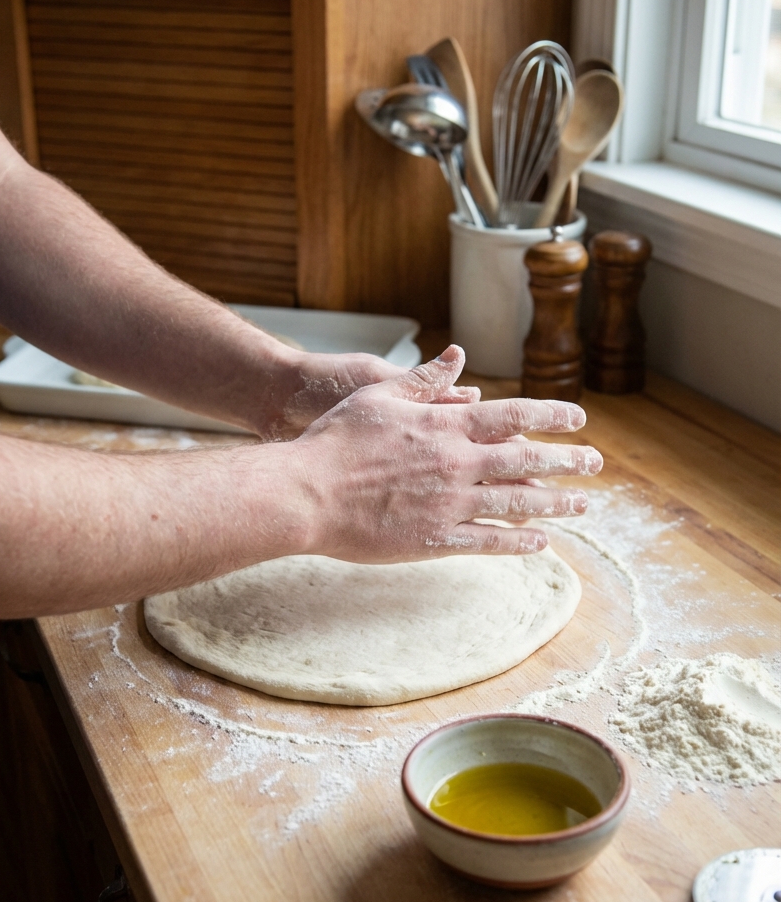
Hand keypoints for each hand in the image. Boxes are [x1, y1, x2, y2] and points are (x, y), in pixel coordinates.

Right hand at [291, 345, 601, 562]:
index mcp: (446, 426)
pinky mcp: (435, 539)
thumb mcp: (379, 396)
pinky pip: (489, 542)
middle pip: (528, 462)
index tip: (578, 419)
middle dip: (568, 462)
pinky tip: (540, 543)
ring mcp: (450, 504)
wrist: (306, 493)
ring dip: (555, 504)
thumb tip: (456, 359)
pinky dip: (518, 543)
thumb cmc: (335, 441)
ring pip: (517, 504)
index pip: (515, 416)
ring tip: (581, 505)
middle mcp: (458, 464)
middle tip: (594, 464)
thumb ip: (423, 382)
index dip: (552, 416)